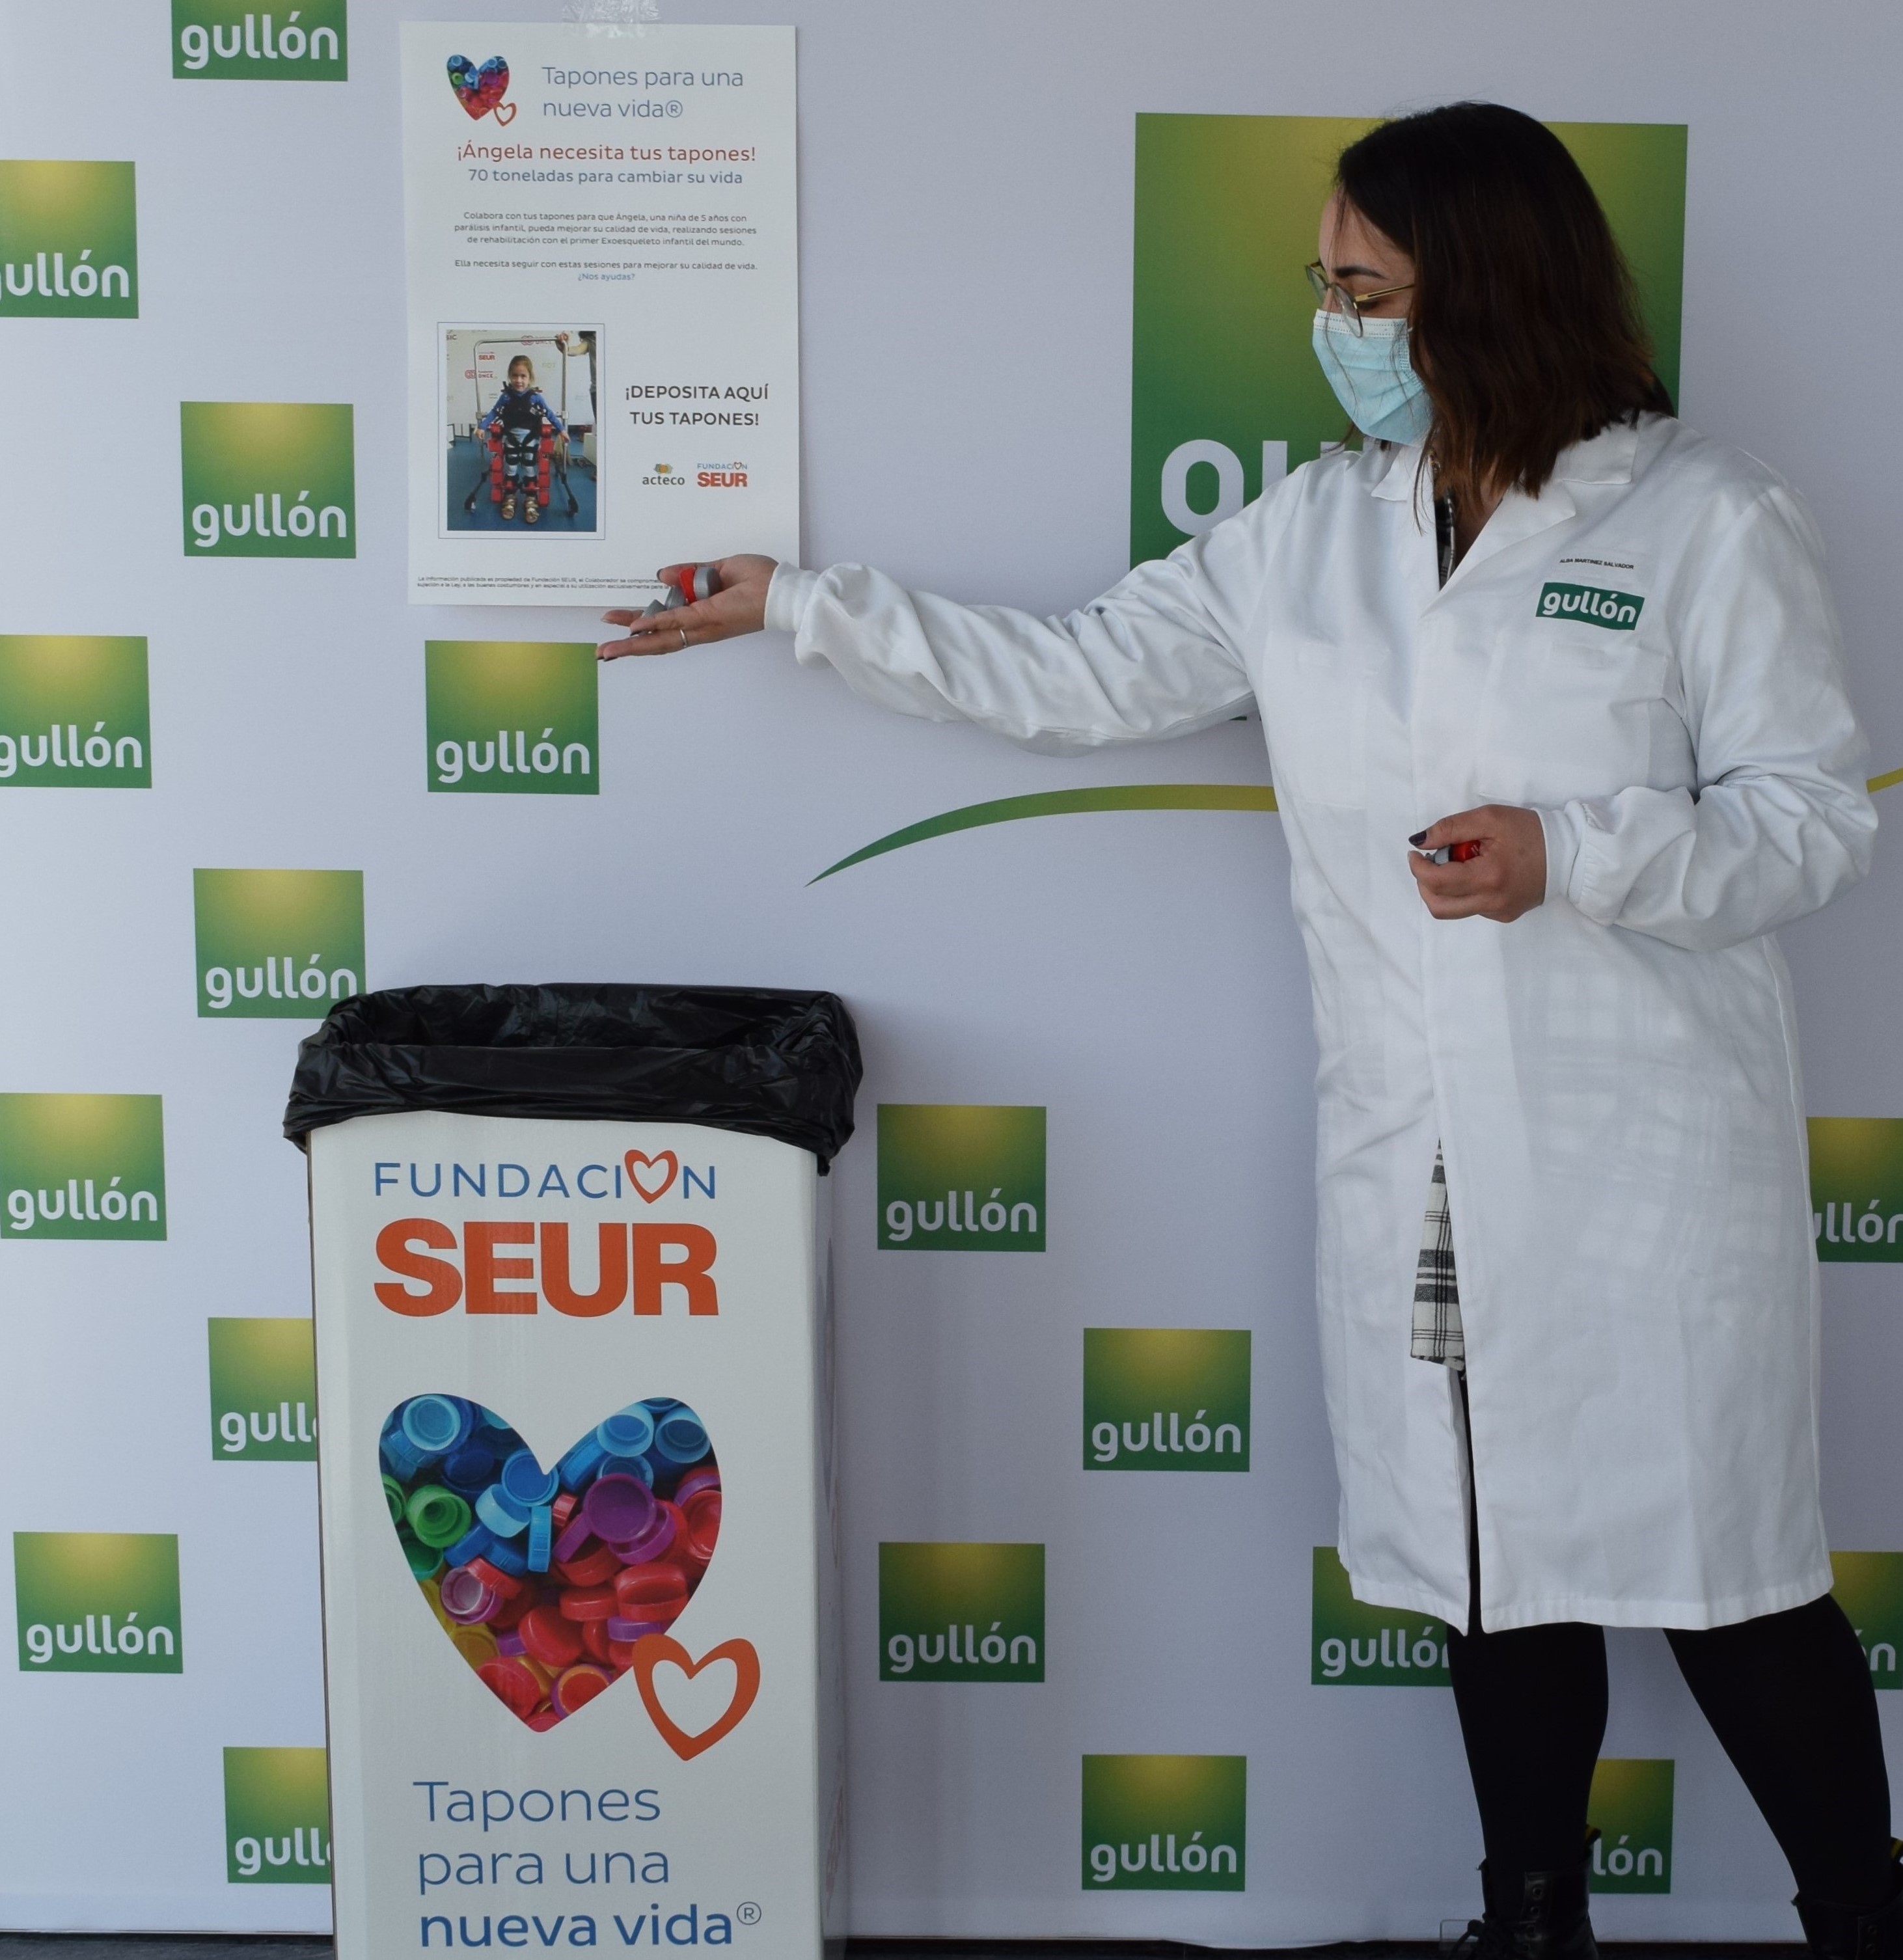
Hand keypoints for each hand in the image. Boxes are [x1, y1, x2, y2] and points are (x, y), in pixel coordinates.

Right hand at [597, 554, 777, 660]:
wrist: (781, 589)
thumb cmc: (760, 580)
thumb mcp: (717, 570)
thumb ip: (689, 573)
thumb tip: (662, 575)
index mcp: (702, 615)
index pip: (665, 625)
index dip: (641, 628)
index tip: (619, 627)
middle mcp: (700, 626)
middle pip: (658, 640)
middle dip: (629, 646)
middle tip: (603, 652)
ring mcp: (703, 624)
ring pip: (662, 638)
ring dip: (633, 644)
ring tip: (608, 650)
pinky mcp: (708, 618)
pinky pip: (676, 622)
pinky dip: (654, 625)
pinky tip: (634, 629)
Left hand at [1408, 805, 1545, 921]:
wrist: (1569, 852)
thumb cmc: (1531, 831)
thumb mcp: (1490, 818)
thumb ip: (1451, 828)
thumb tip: (1420, 841)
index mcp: (1488, 877)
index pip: (1437, 882)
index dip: (1418, 867)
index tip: (1416, 852)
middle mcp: (1492, 902)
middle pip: (1438, 905)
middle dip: (1424, 882)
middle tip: (1429, 861)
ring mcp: (1499, 912)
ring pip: (1452, 910)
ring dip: (1441, 889)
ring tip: (1453, 864)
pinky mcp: (1505, 915)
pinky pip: (1471, 908)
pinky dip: (1462, 892)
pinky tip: (1475, 872)